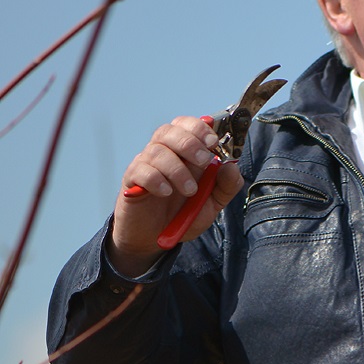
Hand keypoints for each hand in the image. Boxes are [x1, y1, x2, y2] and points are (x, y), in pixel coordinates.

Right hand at [109, 116, 243, 274]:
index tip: (213, 142)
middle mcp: (164, 153)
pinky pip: (140, 170)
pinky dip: (156, 179)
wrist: (156, 239)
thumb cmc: (183, 214)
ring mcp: (146, 164)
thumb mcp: (212, 204)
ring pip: (157, 151)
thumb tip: (230, 166)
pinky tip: (166, 192)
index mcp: (183, 152)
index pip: (187, 125)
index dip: (199, 128)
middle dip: (190, 143)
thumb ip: (226, 186)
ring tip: (189, 191)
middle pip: (169, 131)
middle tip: (203, 162)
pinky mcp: (132, 180)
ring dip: (177, 169)